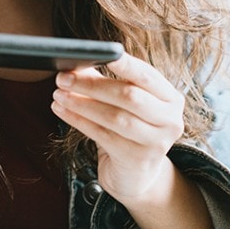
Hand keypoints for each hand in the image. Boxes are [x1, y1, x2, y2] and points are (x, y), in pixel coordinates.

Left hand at [51, 53, 185, 202]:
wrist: (136, 175)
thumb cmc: (128, 130)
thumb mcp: (123, 104)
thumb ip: (104, 81)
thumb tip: (76, 63)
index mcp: (171, 98)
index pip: (147, 75)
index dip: (126, 64)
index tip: (104, 53)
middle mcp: (170, 120)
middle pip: (129, 96)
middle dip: (92, 85)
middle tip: (63, 78)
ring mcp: (156, 142)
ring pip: (115, 117)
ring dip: (82, 103)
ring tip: (59, 95)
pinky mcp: (137, 159)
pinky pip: (103, 136)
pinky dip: (79, 121)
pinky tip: (62, 111)